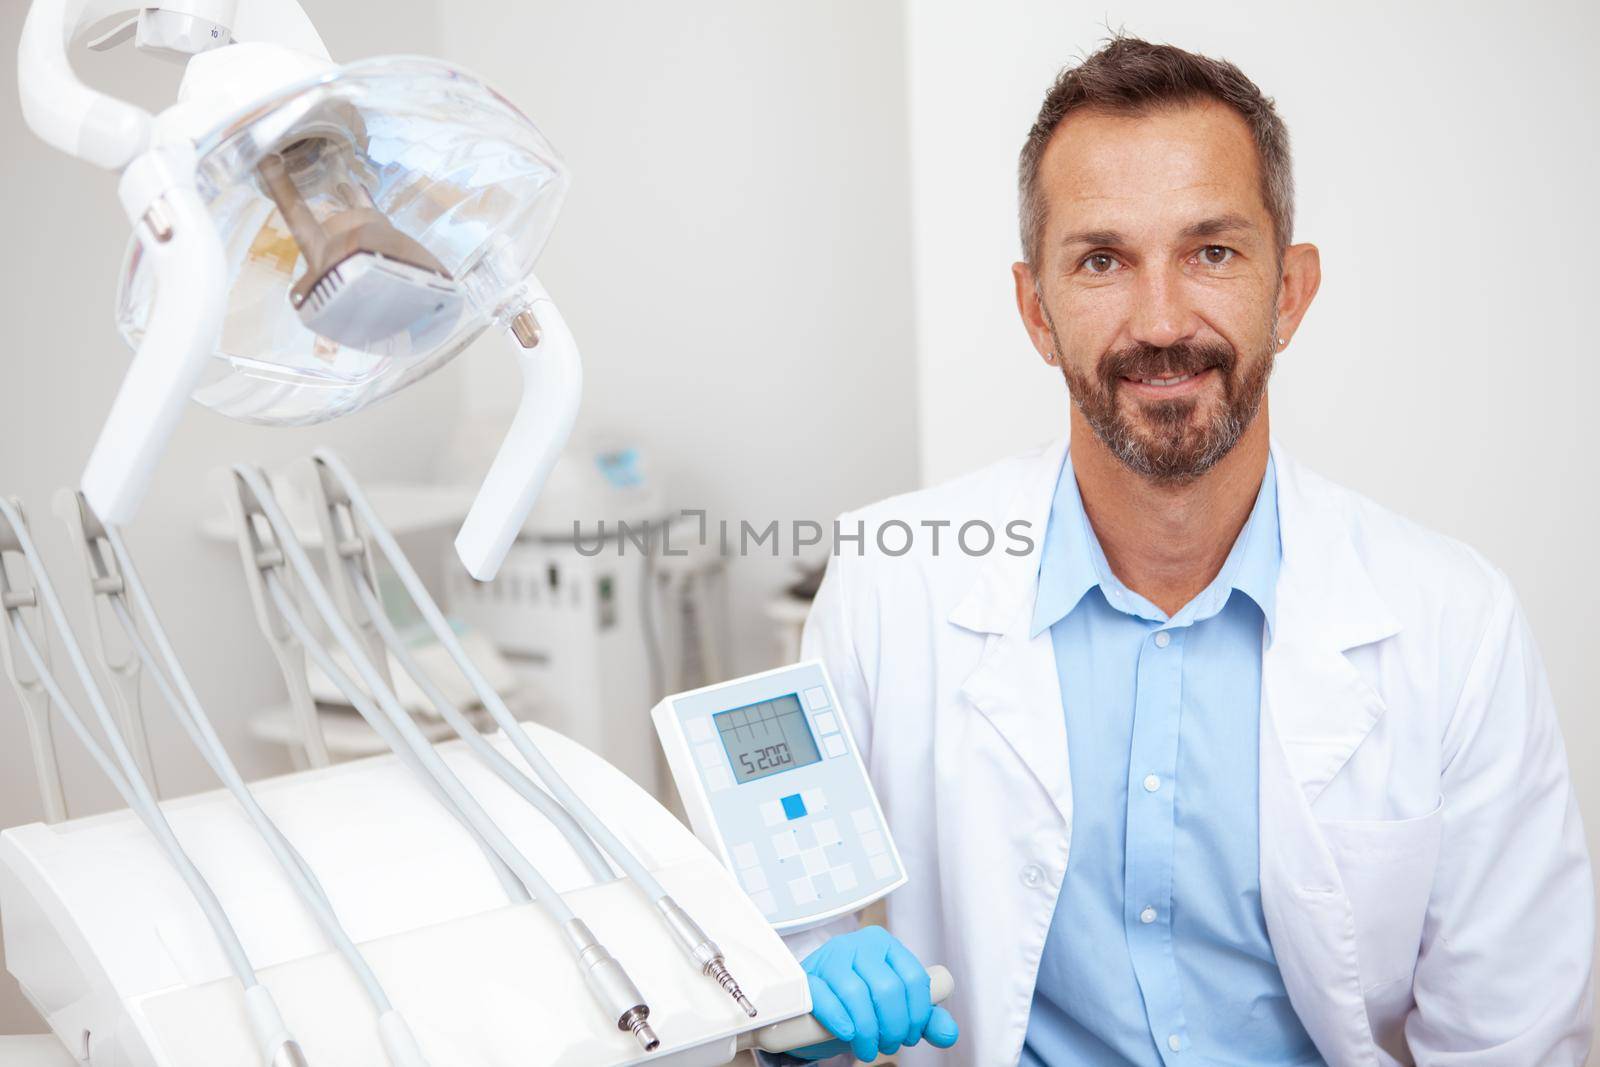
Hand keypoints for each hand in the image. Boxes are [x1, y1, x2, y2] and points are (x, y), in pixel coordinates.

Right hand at [788, 926, 958, 1061]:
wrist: (814, 1007)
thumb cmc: (858, 1005)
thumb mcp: (894, 1010)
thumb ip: (925, 1020)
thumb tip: (948, 1033)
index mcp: (886, 946)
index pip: (914, 978)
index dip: (917, 1015)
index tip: (910, 1036)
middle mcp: (859, 944)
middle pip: (887, 988)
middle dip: (892, 1027)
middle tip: (887, 1045)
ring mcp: (831, 957)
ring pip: (856, 993)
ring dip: (866, 1030)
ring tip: (867, 1048)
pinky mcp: (808, 975)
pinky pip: (824, 996)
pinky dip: (839, 1019)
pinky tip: (847, 1034)